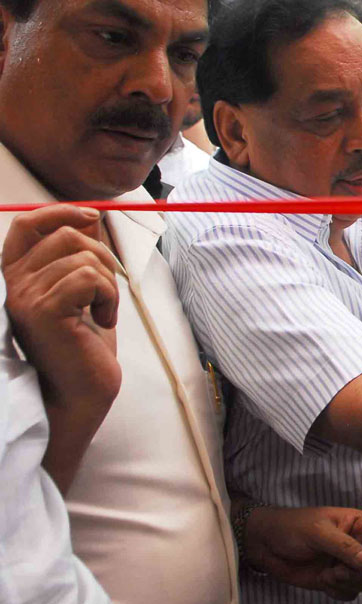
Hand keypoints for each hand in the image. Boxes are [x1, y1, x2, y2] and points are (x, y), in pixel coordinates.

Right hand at [3, 205, 121, 410]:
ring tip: (101, 312)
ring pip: (83, 255)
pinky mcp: (43, 311)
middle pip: (65, 233)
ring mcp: (23, 297)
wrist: (82, 393)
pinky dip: (109, 296)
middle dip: (102, 254)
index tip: (93, 216)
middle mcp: (12, 284)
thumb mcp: (86, 292)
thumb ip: (83, 254)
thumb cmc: (84, 346)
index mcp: (17, 276)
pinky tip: (102, 321)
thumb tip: (91, 216)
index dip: (59, 210)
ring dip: (108, 281)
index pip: (26, 223)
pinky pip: (90, 277)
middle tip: (106, 291)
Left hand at [242, 505, 361, 601]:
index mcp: (359, 524)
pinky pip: (351, 593)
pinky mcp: (336, 580)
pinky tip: (322, 581)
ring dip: (348, 583)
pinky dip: (339, 591)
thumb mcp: (318, 532)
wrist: (265, 545)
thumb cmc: (291, 528)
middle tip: (338, 571)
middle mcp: (358, 544)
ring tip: (327, 575)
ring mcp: (347, 564)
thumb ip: (345, 547)